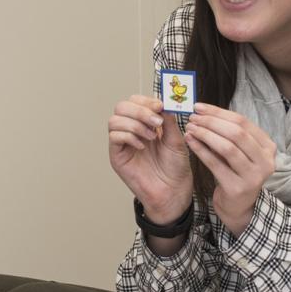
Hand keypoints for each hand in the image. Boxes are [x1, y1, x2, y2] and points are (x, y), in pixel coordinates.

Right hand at [108, 95, 192, 221]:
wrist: (173, 191)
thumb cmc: (175, 168)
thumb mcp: (177, 139)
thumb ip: (169, 120)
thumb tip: (162, 102)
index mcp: (146, 123)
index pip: (136, 101)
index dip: (146, 100)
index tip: (160, 106)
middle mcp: (132, 130)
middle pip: (122, 106)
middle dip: (140, 110)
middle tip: (156, 121)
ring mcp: (123, 142)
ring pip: (115, 119)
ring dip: (135, 124)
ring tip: (152, 137)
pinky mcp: (117, 155)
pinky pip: (114, 136)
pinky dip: (129, 136)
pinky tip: (142, 146)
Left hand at [183, 103, 276, 236]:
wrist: (238, 205)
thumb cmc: (236, 172)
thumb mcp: (239, 151)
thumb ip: (228, 133)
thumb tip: (203, 111)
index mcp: (268, 147)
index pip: (243, 122)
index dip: (219, 112)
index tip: (200, 107)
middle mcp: (266, 161)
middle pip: (237, 133)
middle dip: (212, 122)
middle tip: (193, 117)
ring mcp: (253, 176)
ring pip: (227, 147)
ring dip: (206, 134)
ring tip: (190, 127)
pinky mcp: (237, 188)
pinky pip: (216, 164)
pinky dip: (201, 150)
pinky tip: (190, 142)